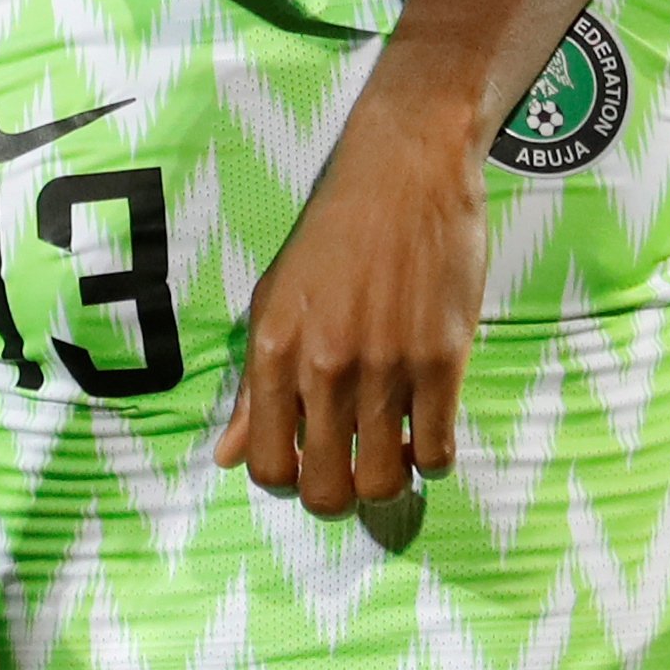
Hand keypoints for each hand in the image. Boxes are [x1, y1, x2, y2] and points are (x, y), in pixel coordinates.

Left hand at [216, 124, 480, 514]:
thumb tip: (227, 457)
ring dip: (390, 481)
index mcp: (274, 353)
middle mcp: (324, 367)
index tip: (308, 464)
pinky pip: (439, 450)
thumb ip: (253, 387)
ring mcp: (385, 366)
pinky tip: (426, 429)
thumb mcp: (273, 301)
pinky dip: (433, 456)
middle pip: (326, 491)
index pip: (267, 467)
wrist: (403, 172)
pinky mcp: (442, 359)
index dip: (288, 481)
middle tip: (353, 472)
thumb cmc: (333, 234)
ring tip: (393, 451)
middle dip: (339, 497)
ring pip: (385, 481)